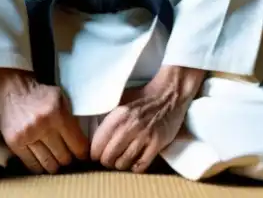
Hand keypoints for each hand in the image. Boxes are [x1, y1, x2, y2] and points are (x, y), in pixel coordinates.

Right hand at [0, 68, 89, 174]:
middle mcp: (42, 125)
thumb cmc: (40, 93)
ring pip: (48, 164)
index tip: (83, 155)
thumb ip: (72, 119)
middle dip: (69, 159)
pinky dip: (40, 166)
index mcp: (57, 113)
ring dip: (55, 164)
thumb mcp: (61, 99)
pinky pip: (31, 164)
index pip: (77, 145)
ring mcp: (26, 135)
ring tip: (56, 159)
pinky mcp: (14, 142)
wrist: (13, 88)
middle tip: (69, 156)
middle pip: (64, 157)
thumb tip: (84, 143)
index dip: (83, 153)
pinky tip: (43, 161)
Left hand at [90, 65, 205, 172]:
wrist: (170, 94)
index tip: (97, 154)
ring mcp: (144, 136)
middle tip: (110, 159)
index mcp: (117, 115)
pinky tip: (135, 161)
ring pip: (123, 163)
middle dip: (106, 161)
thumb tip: (92, 134)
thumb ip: (107, 117)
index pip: (97, 145)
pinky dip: (136, 167)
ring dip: (121, 165)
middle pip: (108, 157)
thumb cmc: (143, 98)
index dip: (95, 153)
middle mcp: (129, 126)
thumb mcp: (120, 101)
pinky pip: (141, 166)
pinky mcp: (157, 143)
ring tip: (122, 159)